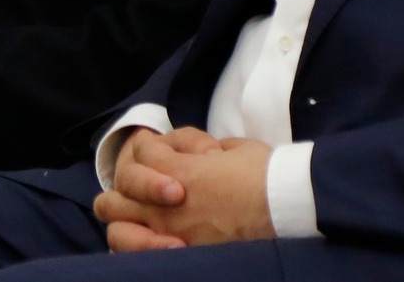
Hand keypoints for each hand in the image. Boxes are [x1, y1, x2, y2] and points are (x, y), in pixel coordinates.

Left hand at [94, 128, 273, 250]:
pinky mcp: (182, 257)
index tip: (158, 147)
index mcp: (177, 171)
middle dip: (126, 185)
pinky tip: (151, 245)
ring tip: (137, 220)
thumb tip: (205, 155)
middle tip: (141, 186)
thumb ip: (208, 150)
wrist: (286, 209)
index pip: (142, 152)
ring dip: (123, 222)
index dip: (149, 145)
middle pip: (117, 194)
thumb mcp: (235, 148)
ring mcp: (169, 234)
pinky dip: (140, 251)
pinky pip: (142, 259)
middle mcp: (165, 205)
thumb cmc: (266, 174)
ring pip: (119, 233)